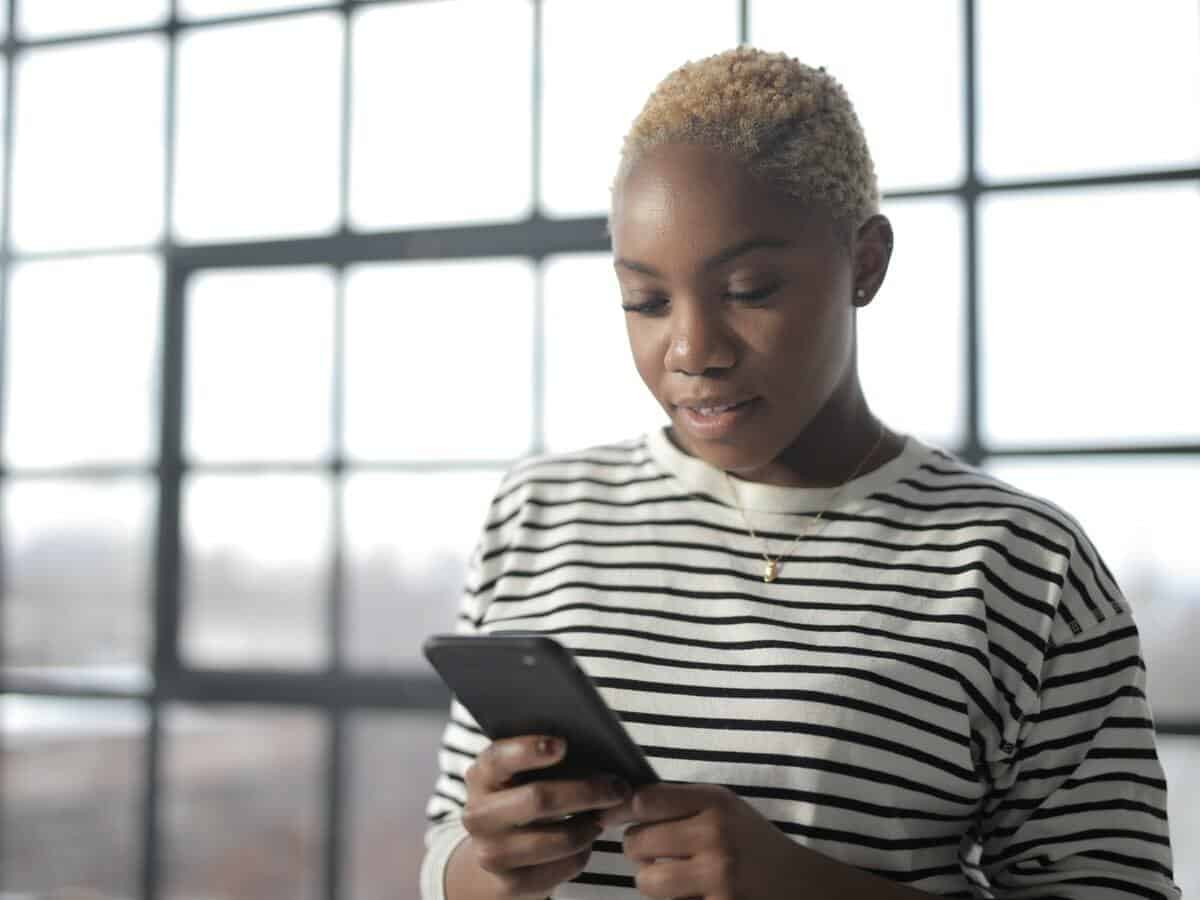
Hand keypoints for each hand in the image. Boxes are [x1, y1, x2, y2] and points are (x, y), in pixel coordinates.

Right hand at [455, 735, 631, 899]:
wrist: (496, 850)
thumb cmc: (521, 798)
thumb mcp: (521, 775)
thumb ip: (547, 760)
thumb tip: (599, 752)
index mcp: (481, 776)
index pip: (498, 758)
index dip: (528, 750)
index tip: (562, 745)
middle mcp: (479, 815)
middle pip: (539, 799)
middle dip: (586, 791)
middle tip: (617, 787)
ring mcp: (491, 853)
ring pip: (559, 838)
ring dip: (590, 826)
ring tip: (602, 816)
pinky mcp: (510, 884)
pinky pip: (564, 866)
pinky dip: (583, 853)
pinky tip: (585, 840)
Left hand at [599, 783, 806, 899]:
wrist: (800, 884)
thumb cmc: (751, 840)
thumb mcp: (723, 807)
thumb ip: (679, 802)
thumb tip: (619, 804)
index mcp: (715, 802)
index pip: (645, 800)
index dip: (620, 810)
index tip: (611, 817)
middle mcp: (715, 836)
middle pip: (637, 842)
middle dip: (636, 850)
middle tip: (649, 853)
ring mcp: (718, 877)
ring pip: (647, 882)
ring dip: (649, 882)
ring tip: (669, 877)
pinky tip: (690, 894)